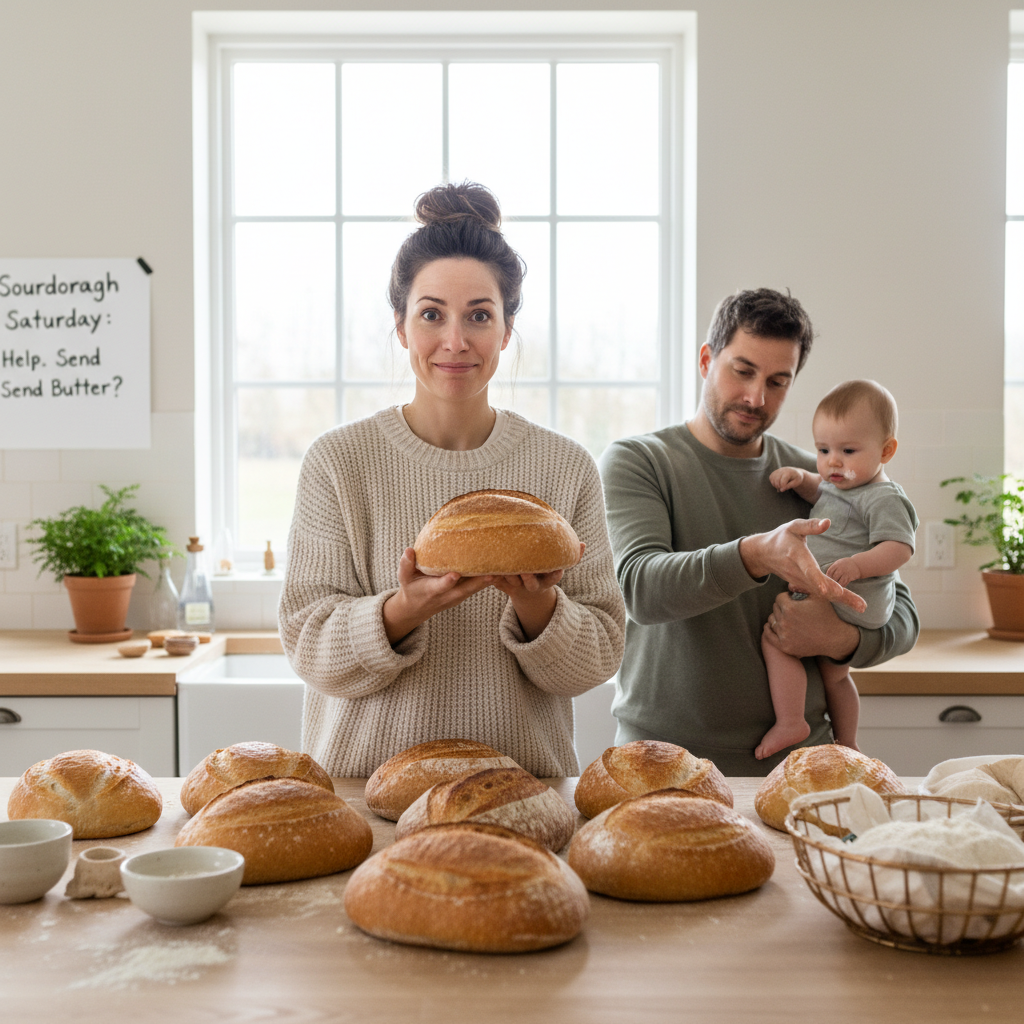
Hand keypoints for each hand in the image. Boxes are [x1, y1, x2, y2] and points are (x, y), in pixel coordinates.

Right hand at [383, 548, 495, 644]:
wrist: (417, 608)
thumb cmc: (411, 587)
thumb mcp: (404, 577)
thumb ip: (406, 564)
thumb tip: (409, 550)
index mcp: (432, 590)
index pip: (441, 586)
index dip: (448, 581)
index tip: (455, 575)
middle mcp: (447, 595)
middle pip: (465, 590)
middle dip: (478, 582)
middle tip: (492, 574)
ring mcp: (457, 596)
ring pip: (474, 589)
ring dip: (488, 581)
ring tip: (503, 569)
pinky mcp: (464, 594)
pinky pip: (477, 587)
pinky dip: (488, 580)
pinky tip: (500, 569)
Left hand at [490, 542, 584, 640]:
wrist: (527, 594)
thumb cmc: (544, 574)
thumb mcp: (557, 568)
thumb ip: (571, 557)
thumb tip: (583, 544)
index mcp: (547, 581)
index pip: (553, 579)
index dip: (555, 575)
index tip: (558, 570)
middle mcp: (533, 586)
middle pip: (531, 584)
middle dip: (528, 577)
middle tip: (524, 569)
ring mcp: (519, 587)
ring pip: (512, 583)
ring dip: (507, 575)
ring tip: (502, 565)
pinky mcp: (505, 587)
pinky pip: (498, 584)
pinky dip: (492, 578)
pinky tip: (484, 570)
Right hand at [740, 519, 866, 613]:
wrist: (764, 554)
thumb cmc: (781, 538)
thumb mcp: (793, 527)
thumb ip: (810, 525)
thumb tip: (828, 522)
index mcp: (797, 556)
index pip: (809, 569)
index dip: (819, 580)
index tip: (832, 589)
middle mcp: (799, 573)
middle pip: (821, 587)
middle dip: (840, 596)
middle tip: (860, 605)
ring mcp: (801, 582)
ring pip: (823, 593)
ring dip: (842, 600)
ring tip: (861, 606)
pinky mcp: (804, 585)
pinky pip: (821, 594)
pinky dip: (836, 599)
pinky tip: (852, 602)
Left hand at [763, 591, 859, 660]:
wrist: (835, 638)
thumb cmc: (827, 615)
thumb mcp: (818, 597)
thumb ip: (802, 587)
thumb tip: (788, 584)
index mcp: (790, 608)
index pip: (779, 598)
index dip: (787, 598)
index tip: (794, 601)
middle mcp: (784, 621)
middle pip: (775, 608)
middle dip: (782, 607)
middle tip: (794, 611)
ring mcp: (783, 635)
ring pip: (771, 620)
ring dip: (777, 617)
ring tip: (787, 618)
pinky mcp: (784, 646)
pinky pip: (768, 635)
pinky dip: (768, 629)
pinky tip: (771, 626)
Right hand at [769, 466, 803, 492]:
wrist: (795, 472)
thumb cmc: (796, 478)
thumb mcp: (796, 483)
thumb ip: (789, 486)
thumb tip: (781, 490)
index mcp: (789, 472)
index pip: (783, 480)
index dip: (782, 486)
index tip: (784, 489)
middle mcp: (782, 470)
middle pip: (776, 479)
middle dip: (778, 486)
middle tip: (781, 489)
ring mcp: (778, 470)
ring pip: (772, 478)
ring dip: (775, 484)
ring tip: (780, 486)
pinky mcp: (775, 472)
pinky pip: (771, 477)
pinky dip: (773, 482)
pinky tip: (777, 484)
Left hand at [826, 557, 861, 586]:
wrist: (858, 564)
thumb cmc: (846, 564)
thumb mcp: (839, 563)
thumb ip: (833, 568)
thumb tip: (825, 576)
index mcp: (837, 564)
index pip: (829, 572)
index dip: (827, 576)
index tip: (827, 580)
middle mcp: (841, 569)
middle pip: (834, 577)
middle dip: (832, 581)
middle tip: (830, 585)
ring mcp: (845, 573)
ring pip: (839, 582)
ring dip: (836, 585)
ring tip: (834, 587)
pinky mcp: (850, 578)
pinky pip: (844, 583)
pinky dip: (841, 586)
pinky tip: (840, 587)